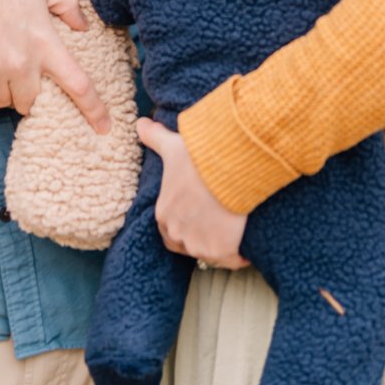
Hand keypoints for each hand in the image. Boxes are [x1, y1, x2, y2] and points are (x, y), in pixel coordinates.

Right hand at [0, 0, 109, 131]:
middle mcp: (21, 64)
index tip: (104, 128)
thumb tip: (83, 26)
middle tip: (13, 68)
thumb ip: (67, 4)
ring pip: (3, 103)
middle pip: (31, 102)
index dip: (94, 110)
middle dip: (25, 90)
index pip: (78, 84)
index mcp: (44, 43)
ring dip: (0, 91)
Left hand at [135, 117, 248, 268]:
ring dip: (218, 246)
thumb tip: (140, 124)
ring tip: (231, 232)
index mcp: (164, 214)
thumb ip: (154, 137)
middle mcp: (178, 235)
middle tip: (214, 224)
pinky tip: (245, 243)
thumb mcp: (172, 146)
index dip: (182, 224)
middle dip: (199, 237)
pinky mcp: (223, 252)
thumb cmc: (197, 158)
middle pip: (187, 244)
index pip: (167, 230)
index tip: (196, 216)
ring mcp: (200, 247)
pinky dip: (239, 255)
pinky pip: (232, 260)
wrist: (227, 168)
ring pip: (209, 253)